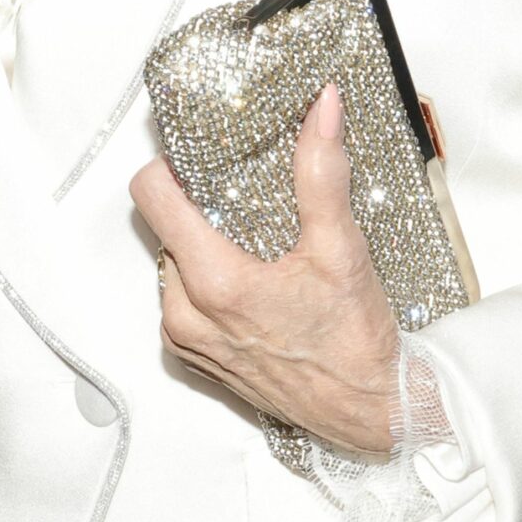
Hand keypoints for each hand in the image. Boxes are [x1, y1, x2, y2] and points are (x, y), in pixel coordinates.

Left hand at [130, 82, 399, 456]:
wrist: (370, 410)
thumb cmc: (354, 344)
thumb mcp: (341, 248)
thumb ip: (322, 171)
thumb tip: (320, 111)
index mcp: (214, 284)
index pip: (151, 197)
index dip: (169, 166)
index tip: (195, 156)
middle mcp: (187, 316)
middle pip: (162, 229)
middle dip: (193, 206)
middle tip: (235, 194)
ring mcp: (188, 343)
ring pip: (171, 265)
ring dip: (200, 245)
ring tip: (248, 239)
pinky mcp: (197, 361)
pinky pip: (180, 302)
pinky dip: (204, 283)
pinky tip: (249, 278)